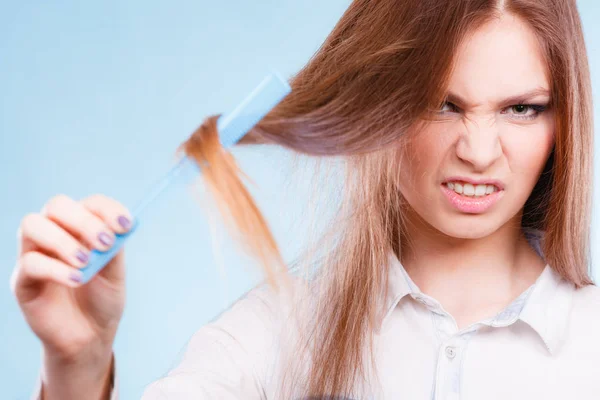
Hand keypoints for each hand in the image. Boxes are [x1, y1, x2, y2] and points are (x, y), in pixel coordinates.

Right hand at [11, 194, 131, 362]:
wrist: (90, 337)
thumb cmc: (102, 299)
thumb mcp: (115, 272)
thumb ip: (114, 248)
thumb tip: (118, 227)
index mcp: (81, 228)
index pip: (90, 203)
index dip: (108, 210)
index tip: (126, 226)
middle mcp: (54, 234)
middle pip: (57, 205)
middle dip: (84, 221)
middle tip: (105, 243)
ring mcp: (34, 254)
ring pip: (33, 224)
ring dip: (63, 240)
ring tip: (86, 262)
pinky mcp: (22, 280)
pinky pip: (30, 262)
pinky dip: (56, 268)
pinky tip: (77, 280)